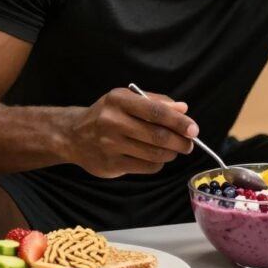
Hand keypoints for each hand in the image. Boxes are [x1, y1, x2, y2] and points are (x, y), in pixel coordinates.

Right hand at [64, 87, 197, 177]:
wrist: (73, 135)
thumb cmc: (107, 114)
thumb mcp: (127, 100)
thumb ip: (156, 102)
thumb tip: (183, 109)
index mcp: (119, 100)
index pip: (156, 112)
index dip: (179, 122)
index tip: (194, 129)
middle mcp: (113, 121)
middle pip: (158, 136)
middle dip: (180, 142)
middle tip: (189, 144)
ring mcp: (110, 145)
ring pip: (154, 154)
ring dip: (170, 153)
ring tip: (173, 150)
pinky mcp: (111, 164)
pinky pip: (146, 167)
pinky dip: (157, 164)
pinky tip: (155, 157)